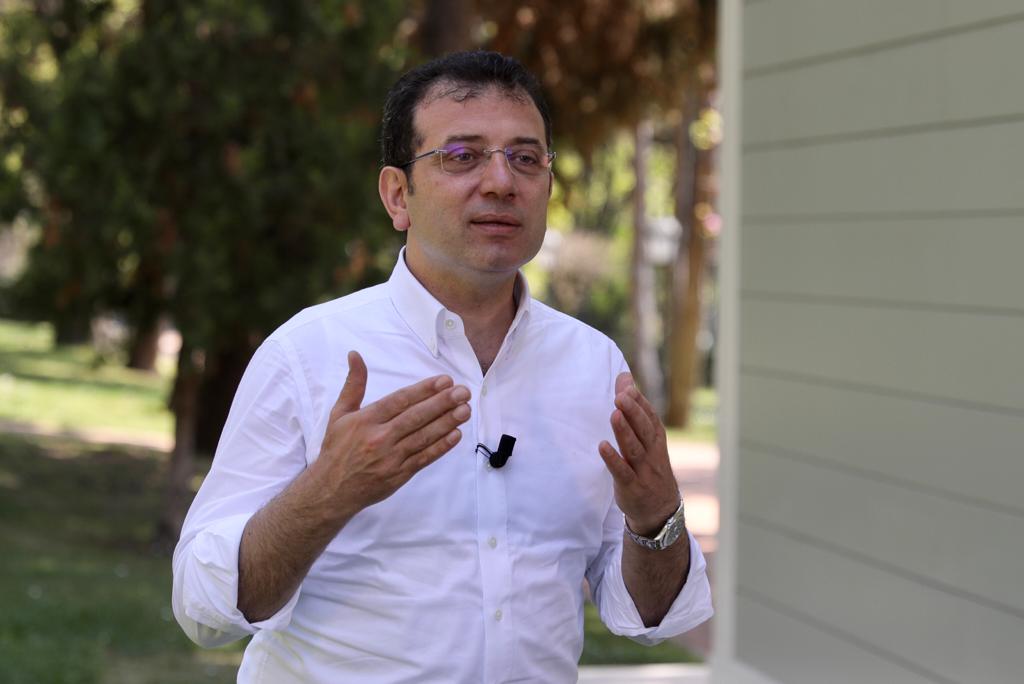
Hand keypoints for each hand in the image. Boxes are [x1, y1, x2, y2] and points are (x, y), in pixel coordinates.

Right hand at [315, 350, 471, 516]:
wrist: (332, 490)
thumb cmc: (337, 449)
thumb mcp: (339, 414)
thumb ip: (353, 385)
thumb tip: (355, 355)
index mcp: (366, 420)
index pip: (400, 401)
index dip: (424, 390)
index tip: (444, 381)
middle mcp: (379, 438)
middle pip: (415, 417)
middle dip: (442, 403)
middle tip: (463, 391)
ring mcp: (391, 458)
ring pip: (423, 437)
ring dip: (447, 422)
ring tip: (465, 410)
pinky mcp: (400, 474)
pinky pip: (424, 458)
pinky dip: (441, 447)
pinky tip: (456, 434)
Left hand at [598, 372, 679, 536]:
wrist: (660, 511)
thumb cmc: (649, 467)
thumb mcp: (646, 439)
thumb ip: (635, 410)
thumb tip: (624, 378)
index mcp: (656, 440)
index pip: (650, 417)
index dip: (639, 401)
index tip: (627, 385)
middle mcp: (652, 453)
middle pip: (644, 430)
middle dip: (633, 412)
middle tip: (621, 395)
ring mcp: (643, 471)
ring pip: (634, 449)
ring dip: (624, 432)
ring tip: (614, 414)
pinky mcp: (631, 487)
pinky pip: (622, 473)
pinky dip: (613, 460)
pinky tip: (603, 447)